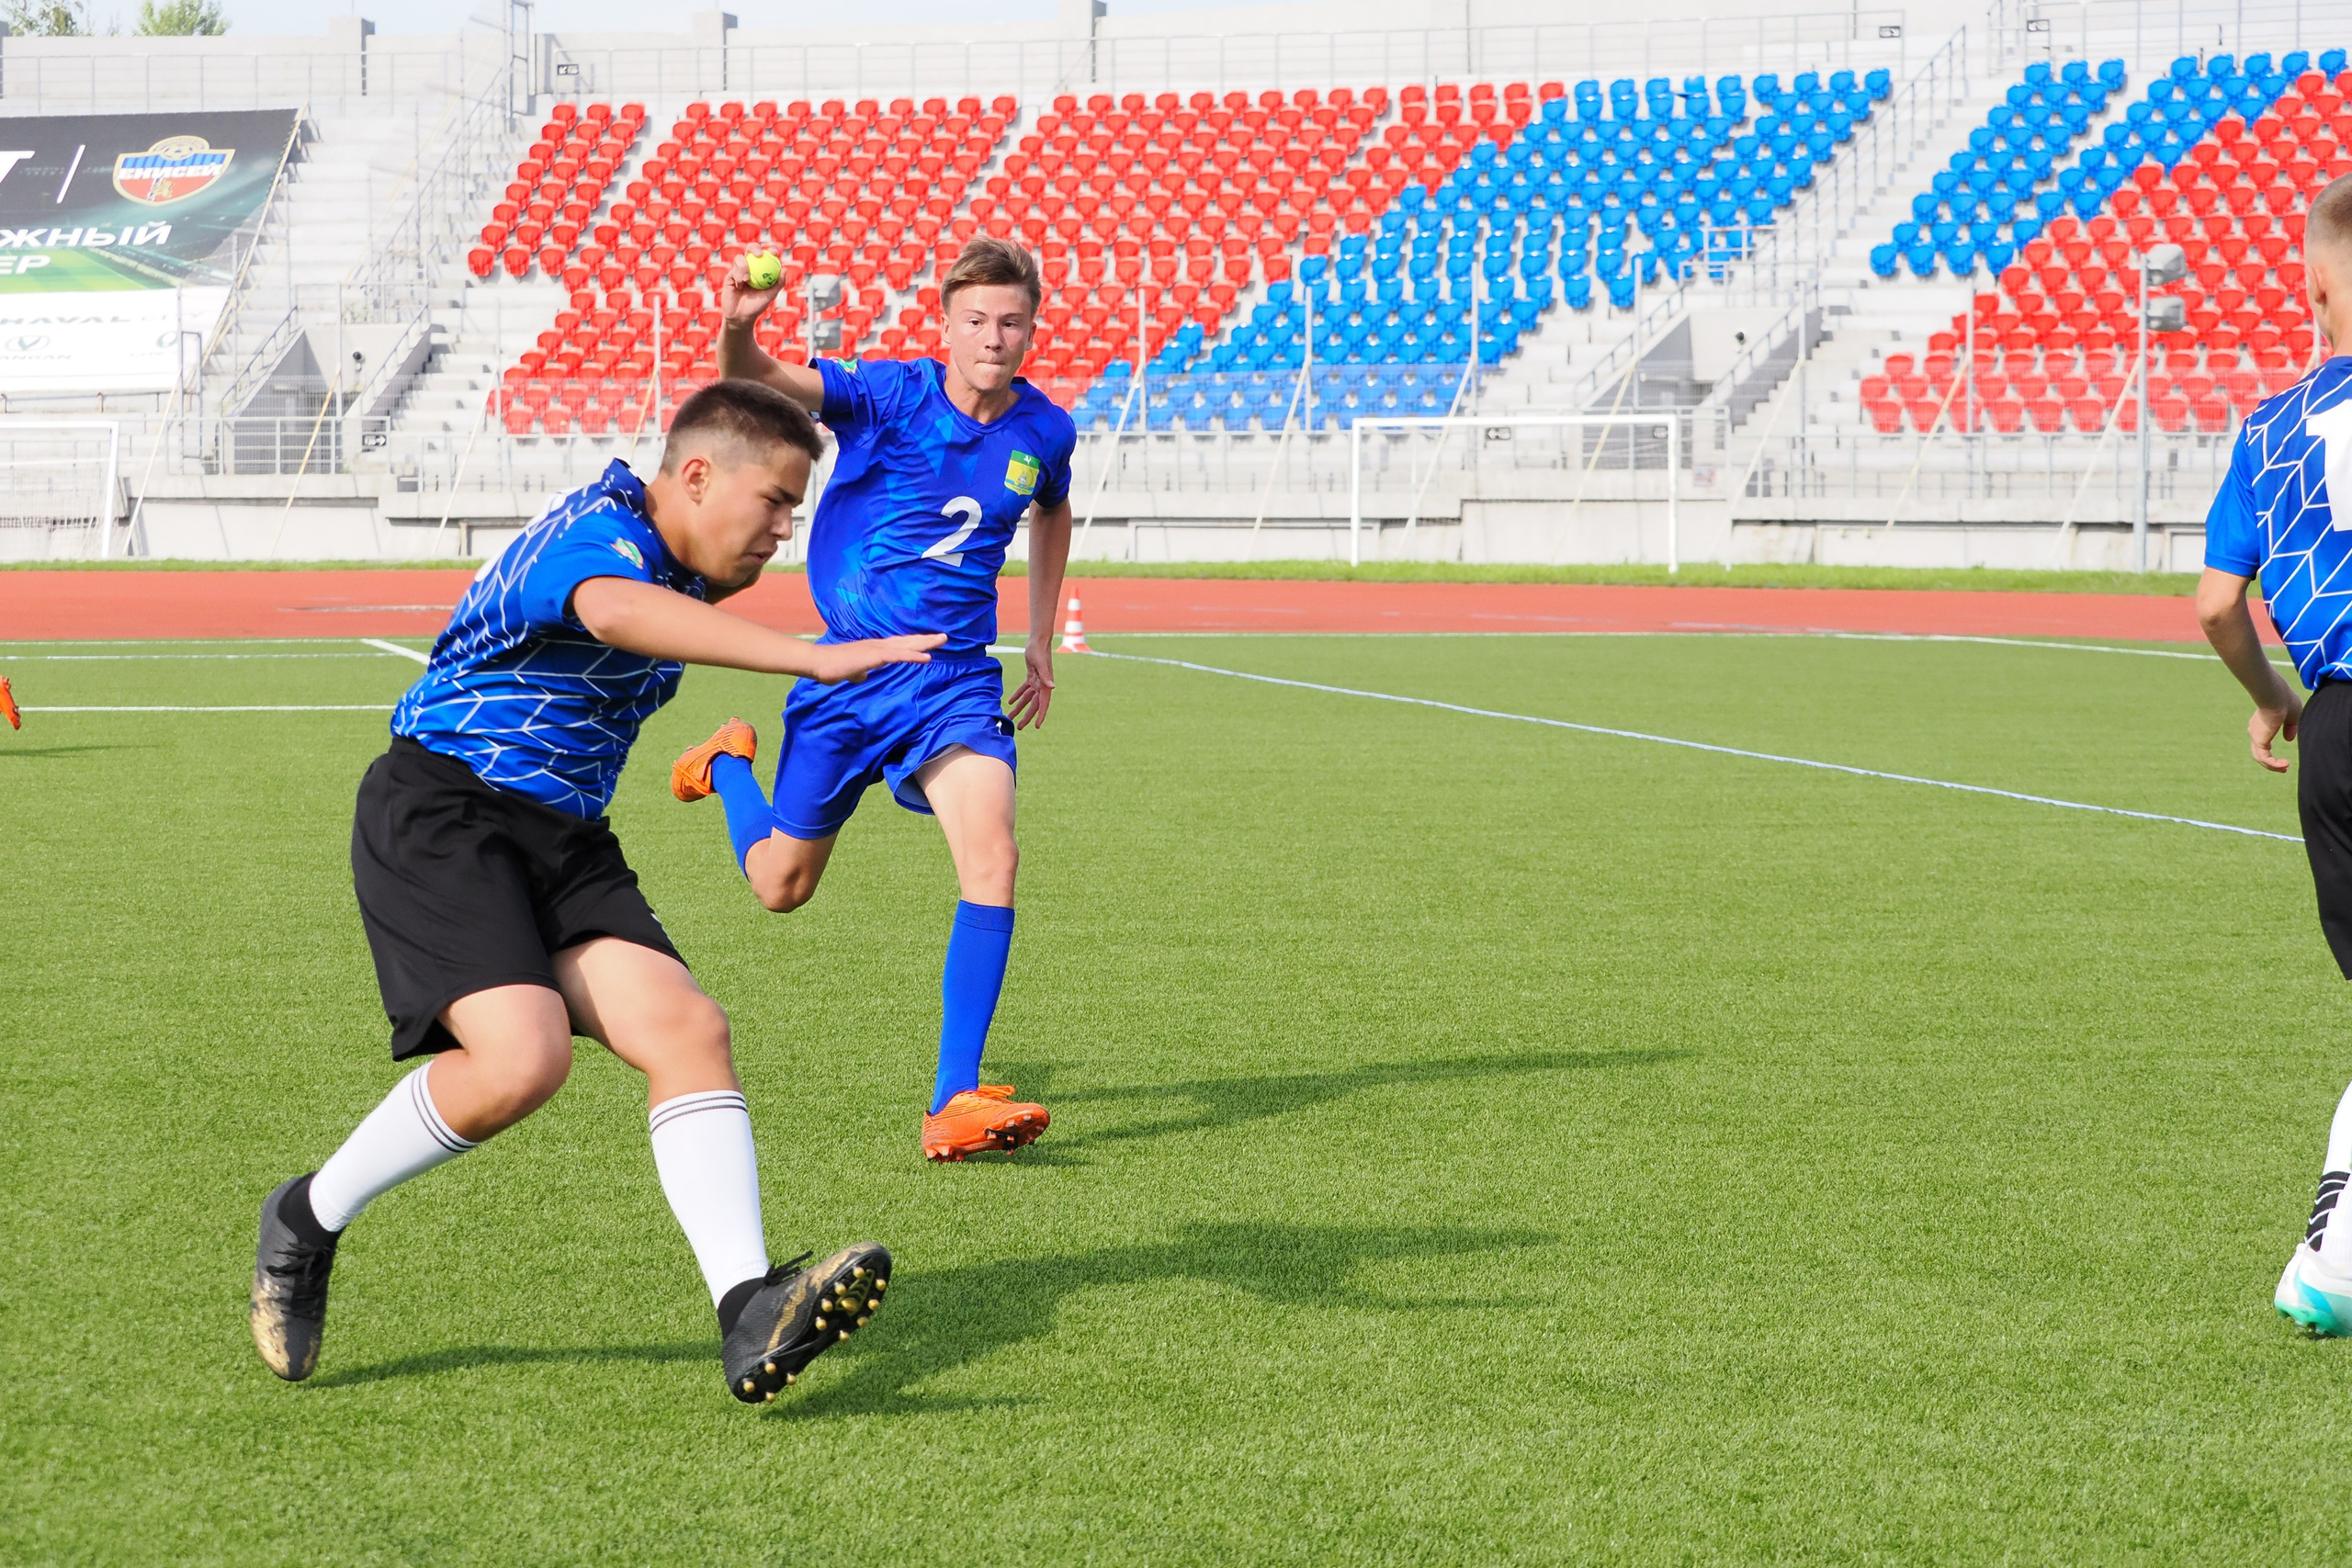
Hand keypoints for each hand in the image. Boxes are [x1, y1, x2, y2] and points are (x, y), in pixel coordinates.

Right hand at [719, 252, 779, 329]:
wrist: (741, 315)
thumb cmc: (757, 306)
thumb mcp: (770, 295)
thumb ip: (779, 283)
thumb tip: (785, 268)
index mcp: (761, 269)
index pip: (766, 255)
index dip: (770, 250)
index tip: (774, 252)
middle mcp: (750, 266)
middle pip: (751, 249)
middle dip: (755, 248)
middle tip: (760, 255)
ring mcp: (738, 270)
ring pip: (740, 258)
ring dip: (744, 267)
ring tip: (747, 280)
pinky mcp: (729, 275)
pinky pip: (733, 270)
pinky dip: (738, 277)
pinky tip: (739, 286)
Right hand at [809, 634, 943, 683]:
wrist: (819, 663)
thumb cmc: (832, 667)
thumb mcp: (851, 671)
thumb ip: (858, 673)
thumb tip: (861, 677)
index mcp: (874, 649)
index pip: (899, 644)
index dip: (914, 643)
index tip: (930, 642)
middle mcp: (878, 645)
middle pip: (907, 641)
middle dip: (926, 639)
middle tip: (944, 636)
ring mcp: (877, 649)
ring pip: (906, 645)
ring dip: (925, 643)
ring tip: (942, 640)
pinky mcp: (874, 656)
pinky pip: (898, 656)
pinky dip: (913, 655)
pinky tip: (927, 657)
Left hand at [1007, 639, 1054, 729]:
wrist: (1038, 640)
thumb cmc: (1039, 650)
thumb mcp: (1040, 664)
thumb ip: (1046, 676)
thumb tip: (1052, 688)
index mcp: (1045, 684)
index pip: (1043, 704)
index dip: (1040, 715)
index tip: (1036, 726)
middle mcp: (1042, 685)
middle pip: (1034, 705)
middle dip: (1026, 716)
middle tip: (1019, 727)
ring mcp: (1037, 681)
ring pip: (1027, 698)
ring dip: (1019, 708)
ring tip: (1010, 716)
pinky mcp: (1031, 675)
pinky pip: (1024, 689)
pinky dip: (1017, 695)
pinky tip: (1010, 702)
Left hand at [2251, 686, 2303, 772]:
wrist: (2276, 695)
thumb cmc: (2285, 700)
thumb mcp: (2293, 715)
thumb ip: (2291, 727)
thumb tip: (2289, 740)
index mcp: (2261, 723)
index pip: (2261, 740)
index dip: (2270, 749)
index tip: (2282, 756)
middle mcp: (2255, 730)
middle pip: (2258, 751)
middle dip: (2270, 762)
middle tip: (2282, 768)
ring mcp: (2256, 735)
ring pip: (2260, 757)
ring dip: (2272, 766)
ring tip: (2284, 769)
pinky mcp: (2259, 740)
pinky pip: (2265, 758)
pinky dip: (2274, 764)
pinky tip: (2285, 765)